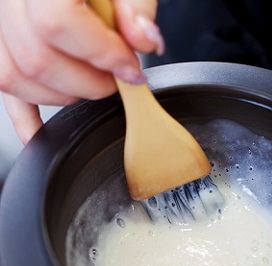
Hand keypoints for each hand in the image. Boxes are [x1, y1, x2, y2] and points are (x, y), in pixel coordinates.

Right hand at [0, 0, 163, 142]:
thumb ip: (135, 4)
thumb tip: (145, 40)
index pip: (57, 22)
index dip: (101, 54)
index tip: (131, 69)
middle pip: (36, 58)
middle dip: (89, 83)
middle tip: (117, 79)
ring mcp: (0, 24)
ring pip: (15, 77)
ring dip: (65, 96)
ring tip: (94, 84)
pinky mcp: (2, 46)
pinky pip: (6, 88)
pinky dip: (25, 118)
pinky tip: (39, 135)